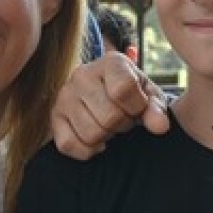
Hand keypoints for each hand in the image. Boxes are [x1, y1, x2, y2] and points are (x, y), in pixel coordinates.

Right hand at [50, 52, 169, 158]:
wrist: (110, 95)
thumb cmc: (134, 95)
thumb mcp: (151, 97)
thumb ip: (157, 110)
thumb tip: (160, 127)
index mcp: (111, 62)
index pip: (123, 90)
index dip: (137, 107)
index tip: (138, 107)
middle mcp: (82, 74)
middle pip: (109, 117)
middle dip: (123, 124)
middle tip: (123, 118)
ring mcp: (64, 95)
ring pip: (91, 134)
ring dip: (106, 137)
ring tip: (109, 124)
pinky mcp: (53, 116)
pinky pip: (68, 144)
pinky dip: (87, 150)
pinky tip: (97, 140)